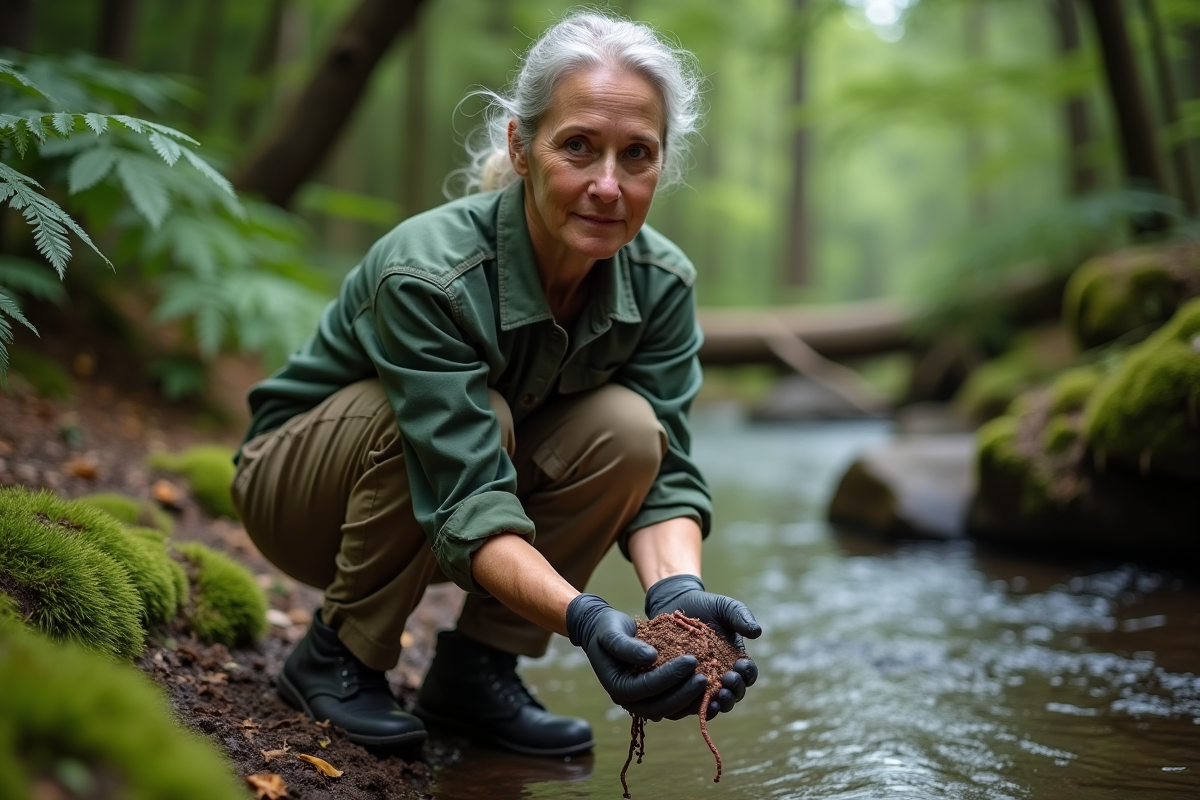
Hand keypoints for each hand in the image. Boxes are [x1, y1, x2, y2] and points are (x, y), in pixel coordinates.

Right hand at [566, 594, 707, 720]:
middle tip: (706, 677)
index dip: (670, 676)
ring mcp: (643, 702)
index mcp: (618, 687)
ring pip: (670, 711)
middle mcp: (630, 701)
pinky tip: (709, 689)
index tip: (692, 660)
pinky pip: (675, 705)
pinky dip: (692, 701)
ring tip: (711, 685)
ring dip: (691, 702)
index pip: (647, 687)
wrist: (606, 633)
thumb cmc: (607, 630)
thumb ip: (626, 645)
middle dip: (684, 693)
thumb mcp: (611, 632)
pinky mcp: (655, 697)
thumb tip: (650, 656)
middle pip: (660, 706)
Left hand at [644, 574, 760, 719]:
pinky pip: (692, 703)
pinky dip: (697, 707)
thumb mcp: (725, 607)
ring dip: (719, 704)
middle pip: (735, 694)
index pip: (748, 675)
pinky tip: (694, 702)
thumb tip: (757, 632)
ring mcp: (702, 681)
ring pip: (716, 703)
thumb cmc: (705, 606)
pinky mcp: (683, 685)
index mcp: (735, 659)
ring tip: (715, 698)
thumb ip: (741, 616)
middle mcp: (721, 674)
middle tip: (726, 681)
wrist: (676, 604)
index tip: (740, 666)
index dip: (747, 674)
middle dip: (734, 691)